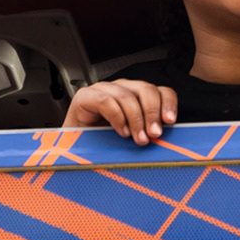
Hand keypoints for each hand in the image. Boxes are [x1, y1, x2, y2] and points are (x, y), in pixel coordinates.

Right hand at [63, 78, 177, 145]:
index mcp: (135, 96)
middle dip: (152, 113)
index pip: (159, 90)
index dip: (168, 103)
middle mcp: (121, 89)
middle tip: (154, 134)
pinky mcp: (85, 97)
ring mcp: (103, 90)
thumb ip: (146, 132)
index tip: (170, 121)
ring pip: (127, 95)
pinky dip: (117, 117)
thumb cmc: (102, 145)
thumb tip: (164, 139)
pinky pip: (106, 100)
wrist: (70, 150)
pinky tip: (120, 131)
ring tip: (137, 138)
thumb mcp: (131, 138)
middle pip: (146, 89)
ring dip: (136, 119)